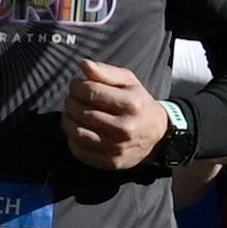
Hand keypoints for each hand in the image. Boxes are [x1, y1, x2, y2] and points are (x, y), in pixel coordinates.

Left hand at [60, 61, 177, 174]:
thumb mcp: (129, 82)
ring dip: (67, 120)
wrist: (158, 135)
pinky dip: (72, 140)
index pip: (91, 92)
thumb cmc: (139, 103)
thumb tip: (83, 65)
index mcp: (130, 104)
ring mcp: (117, 147)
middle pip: (82, 112)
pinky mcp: (111, 162)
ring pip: (78, 133)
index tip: (75, 85)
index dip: (76, 86)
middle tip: (72, 98)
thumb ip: (105, 72)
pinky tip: (77, 130)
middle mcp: (124, 127)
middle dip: (70, 101)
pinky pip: (80, 152)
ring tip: (71, 113)